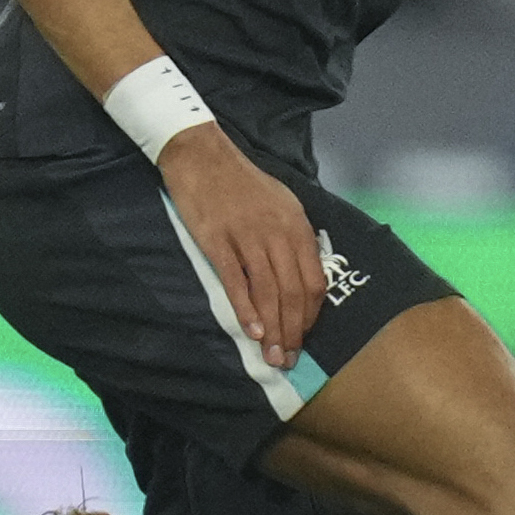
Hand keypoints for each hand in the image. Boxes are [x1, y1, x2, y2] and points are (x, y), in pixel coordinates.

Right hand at [155, 123, 325, 370]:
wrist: (201, 154)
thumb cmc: (239, 182)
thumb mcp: (280, 203)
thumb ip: (292, 237)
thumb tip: (300, 273)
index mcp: (296, 225)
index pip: (313, 280)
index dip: (311, 316)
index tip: (303, 339)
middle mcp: (278, 232)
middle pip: (293, 292)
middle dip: (294, 332)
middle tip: (288, 361)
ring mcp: (247, 237)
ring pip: (269, 292)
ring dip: (273, 329)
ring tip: (271, 357)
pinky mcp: (218, 241)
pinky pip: (237, 281)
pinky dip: (246, 309)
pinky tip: (251, 331)